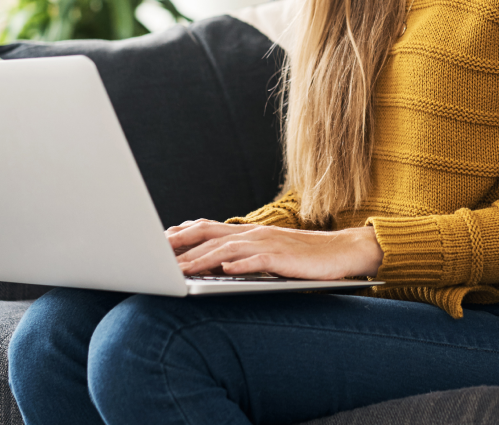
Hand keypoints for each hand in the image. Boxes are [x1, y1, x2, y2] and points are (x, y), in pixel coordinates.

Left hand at [165, 220, 383, 279]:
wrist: (344, 252)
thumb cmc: (305, 258)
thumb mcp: (269, 253)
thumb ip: (242, 254)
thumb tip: (213, 264)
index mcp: (250, 232)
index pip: (206, 227)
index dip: (180, 234)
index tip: (156, 242)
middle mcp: (255, 233)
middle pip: (210, 234)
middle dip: (180, 245)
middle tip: (154, 254)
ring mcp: (269, 244)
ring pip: (227, 249)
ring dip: (201, 259)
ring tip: (178, 270)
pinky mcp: (284, 258)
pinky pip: (258, 261)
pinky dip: (239, 265)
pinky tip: (224, 271)